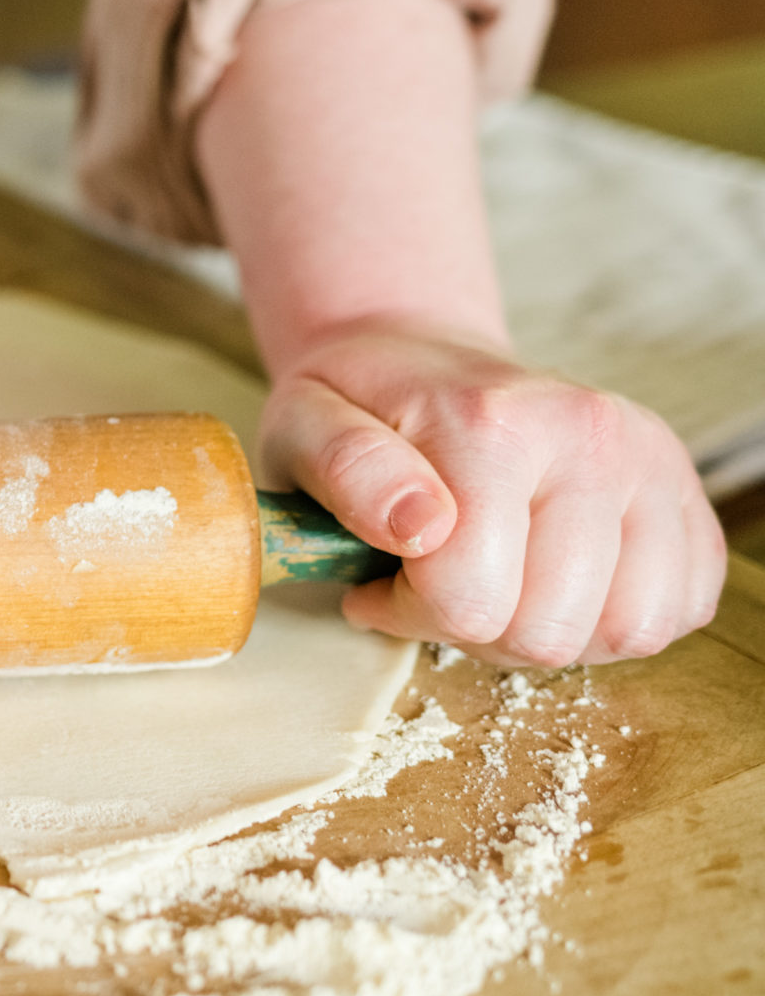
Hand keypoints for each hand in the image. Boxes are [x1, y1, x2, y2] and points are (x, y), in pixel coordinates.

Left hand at [261, 323, 725, 667]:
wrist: (426, 360)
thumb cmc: (361, 408)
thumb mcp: (306, 424)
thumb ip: (347, 469)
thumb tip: (418, 526)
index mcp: (495, 422)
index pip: (469, 598)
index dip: (410, 611)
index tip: (383, 578)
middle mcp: (593, 436)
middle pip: (547, 629)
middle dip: (476, 628)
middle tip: (438, 580)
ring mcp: (653, 465)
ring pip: (624, 634)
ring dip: (548, 632)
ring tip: (499, 580)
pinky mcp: (688, 498)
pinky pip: (677, 615)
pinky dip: (612, 622)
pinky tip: (555, 580)